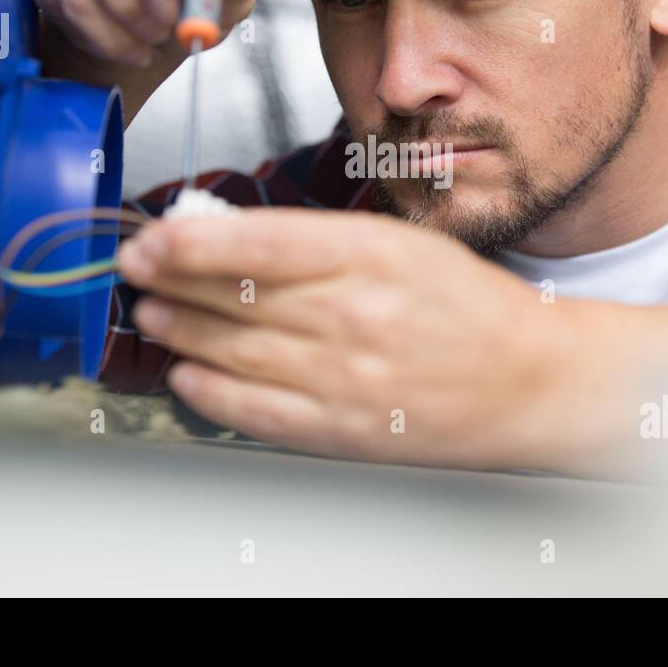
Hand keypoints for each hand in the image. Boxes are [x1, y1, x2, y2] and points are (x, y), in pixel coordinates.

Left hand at [115, 209, 596, 471]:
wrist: (530, 382)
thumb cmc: (468, 307)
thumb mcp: (401, 245)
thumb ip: (320, 241)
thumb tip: (231, 238)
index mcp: (373, 255)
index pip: (258, 243)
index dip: (190, 241)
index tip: (151, 237)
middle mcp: (356, 315)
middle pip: (236, 297)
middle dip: (172, 282)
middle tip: (136, 271)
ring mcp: (349, 379)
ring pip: (236, 352)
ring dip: (182, 333)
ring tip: (155, 316)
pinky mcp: (346, 430)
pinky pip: (259, 412)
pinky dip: (212, 394)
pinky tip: (186, 376)